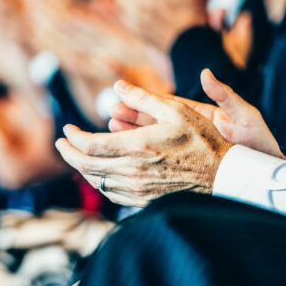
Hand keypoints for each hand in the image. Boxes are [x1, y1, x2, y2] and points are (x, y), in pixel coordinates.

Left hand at [55, 80, 232, 206]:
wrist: (222, 175)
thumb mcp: (177, 110)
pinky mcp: (144, 200)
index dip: (73, 138)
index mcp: (138, 146)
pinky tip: (99, 172)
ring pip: (97, 181)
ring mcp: (138, 189)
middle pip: (86, 166)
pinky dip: (99, 182)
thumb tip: (118, 85)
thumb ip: (144, 98)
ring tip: (76, 155)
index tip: (67, 129)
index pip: (89, 145)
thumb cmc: (202, 140)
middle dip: (68, 153)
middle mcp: (133, 171)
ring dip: (82, 168)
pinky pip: (111, 194)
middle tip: (62, 143)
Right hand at [110, 69, 283, 158]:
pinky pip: (163, 161)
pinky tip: (127, 160)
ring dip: (133, 137)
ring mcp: (189, 149)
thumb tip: (205, 73)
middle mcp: (191, 132)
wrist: (268, 173)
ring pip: (155, 142)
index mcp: (201, 116)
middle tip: (110, 115)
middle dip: (131, 119)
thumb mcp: (246, 115)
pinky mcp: (190, 165)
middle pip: (155, 123)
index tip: (121, 95)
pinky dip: (145, 158)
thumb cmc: (260, 142)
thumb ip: (225, 95)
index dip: (143, 100)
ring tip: (112, 132)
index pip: (166, 106)